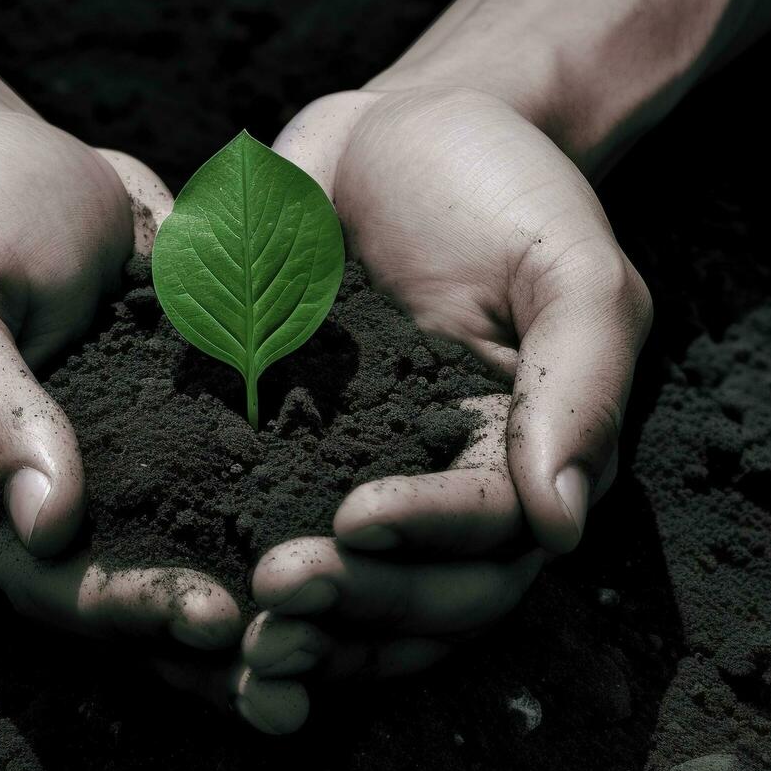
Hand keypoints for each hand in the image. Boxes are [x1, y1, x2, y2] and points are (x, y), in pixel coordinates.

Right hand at [0, 112, 302, 726]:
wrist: (16, 155)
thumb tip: (47, 527)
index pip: (58, 587)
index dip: (132, 615)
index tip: (214, 620)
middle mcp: (68, 506)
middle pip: (142, 607)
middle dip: (222, 647)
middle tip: (302, 671)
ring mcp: (136, 474)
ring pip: (206, 564)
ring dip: (271, 614)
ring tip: (351, 641)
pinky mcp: (194, 432)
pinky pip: (249, 487)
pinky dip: (300, 521)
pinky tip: (372, 538)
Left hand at [242, 87, 651, 700]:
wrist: (397, 132)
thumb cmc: (501, 190)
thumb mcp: (568, 267)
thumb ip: (579, 386)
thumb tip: (560, 528)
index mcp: (523, 464)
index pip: (488, 539)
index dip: (425, 543)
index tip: (356, 521)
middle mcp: (448, 501)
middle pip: (421, 600)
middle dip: (354, 602)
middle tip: (276, 586)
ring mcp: (364, 490)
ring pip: (353, 604)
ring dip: (301, 631)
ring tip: (235, 637)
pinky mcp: (287, 472)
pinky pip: (269, 548)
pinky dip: (239, 593)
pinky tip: (192, 612)